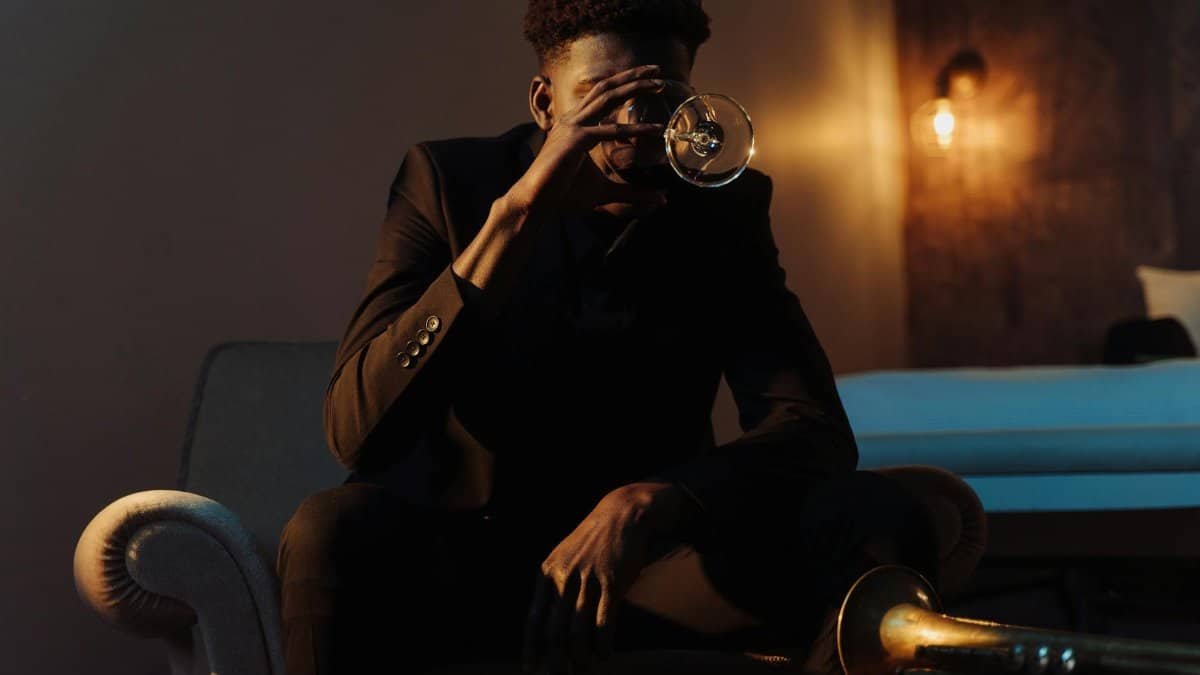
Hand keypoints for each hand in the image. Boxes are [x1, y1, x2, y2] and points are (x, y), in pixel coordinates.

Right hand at [507, 64, 668, 219]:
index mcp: (575, 124)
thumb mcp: (605, 192)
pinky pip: (611, 130)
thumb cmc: (563, 194)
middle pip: (606, 88)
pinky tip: (656, 129)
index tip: (647, 79)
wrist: (535, 201)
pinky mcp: (576, 139)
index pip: (601, 95)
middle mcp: (573, 119)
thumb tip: (660, 200)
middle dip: (632, 76)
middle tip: (657, 70)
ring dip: (635, 87)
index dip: (623, 83)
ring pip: (608, 98)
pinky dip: (636, 129)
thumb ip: (633, 193)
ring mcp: (573, 126)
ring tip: (660, 84)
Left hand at [523, 482, 685, 674]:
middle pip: (554, 630)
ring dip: (579, 657)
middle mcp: (564, 577)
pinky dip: (602, 644)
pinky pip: (604, 622)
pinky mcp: (613, 582)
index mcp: (547, 572)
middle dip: (555, 660)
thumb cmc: (594, 541)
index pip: (534, 618)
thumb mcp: (565, 557)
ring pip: (577, 630)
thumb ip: (556, 586)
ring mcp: (588, 579)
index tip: (530, 669)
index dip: (531, 647)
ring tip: (582, 669)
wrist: (622, 515)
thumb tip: (550, 623)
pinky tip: (603, 655)